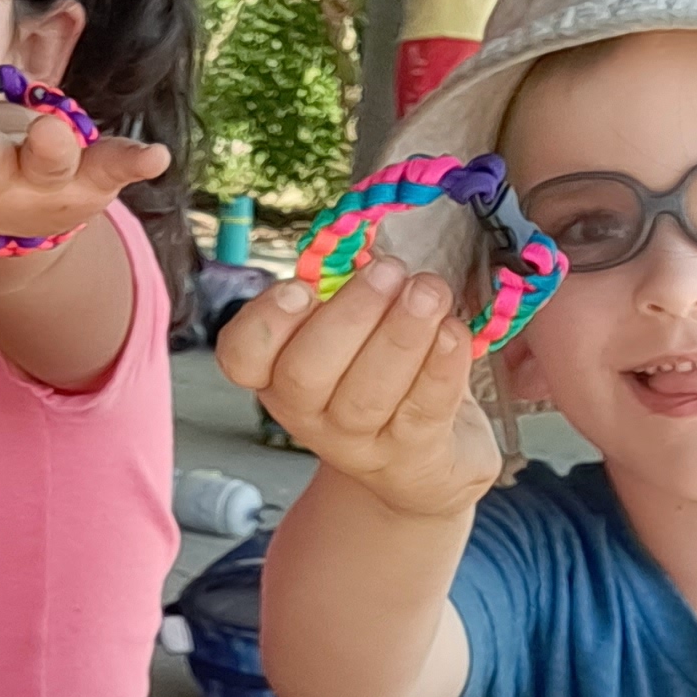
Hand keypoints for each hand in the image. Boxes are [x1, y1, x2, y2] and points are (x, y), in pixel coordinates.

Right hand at [217, 264, 501, 522]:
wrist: (424, 458)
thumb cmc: (382, 372)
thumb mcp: (353, 330)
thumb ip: (345, 290)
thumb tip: (365, 238)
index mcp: (279, 373)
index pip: (242, 357)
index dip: (265, 323)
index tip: (301, 287)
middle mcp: (308, 414)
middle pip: (306, 374)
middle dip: (350, 315)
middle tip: (390, 270)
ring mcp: (359, 443)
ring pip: (366, 394)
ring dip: (400, 334)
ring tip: (429, 290)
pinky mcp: (413, 455)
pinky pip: (423, 410)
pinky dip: (441, 367)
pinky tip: (454, 332)